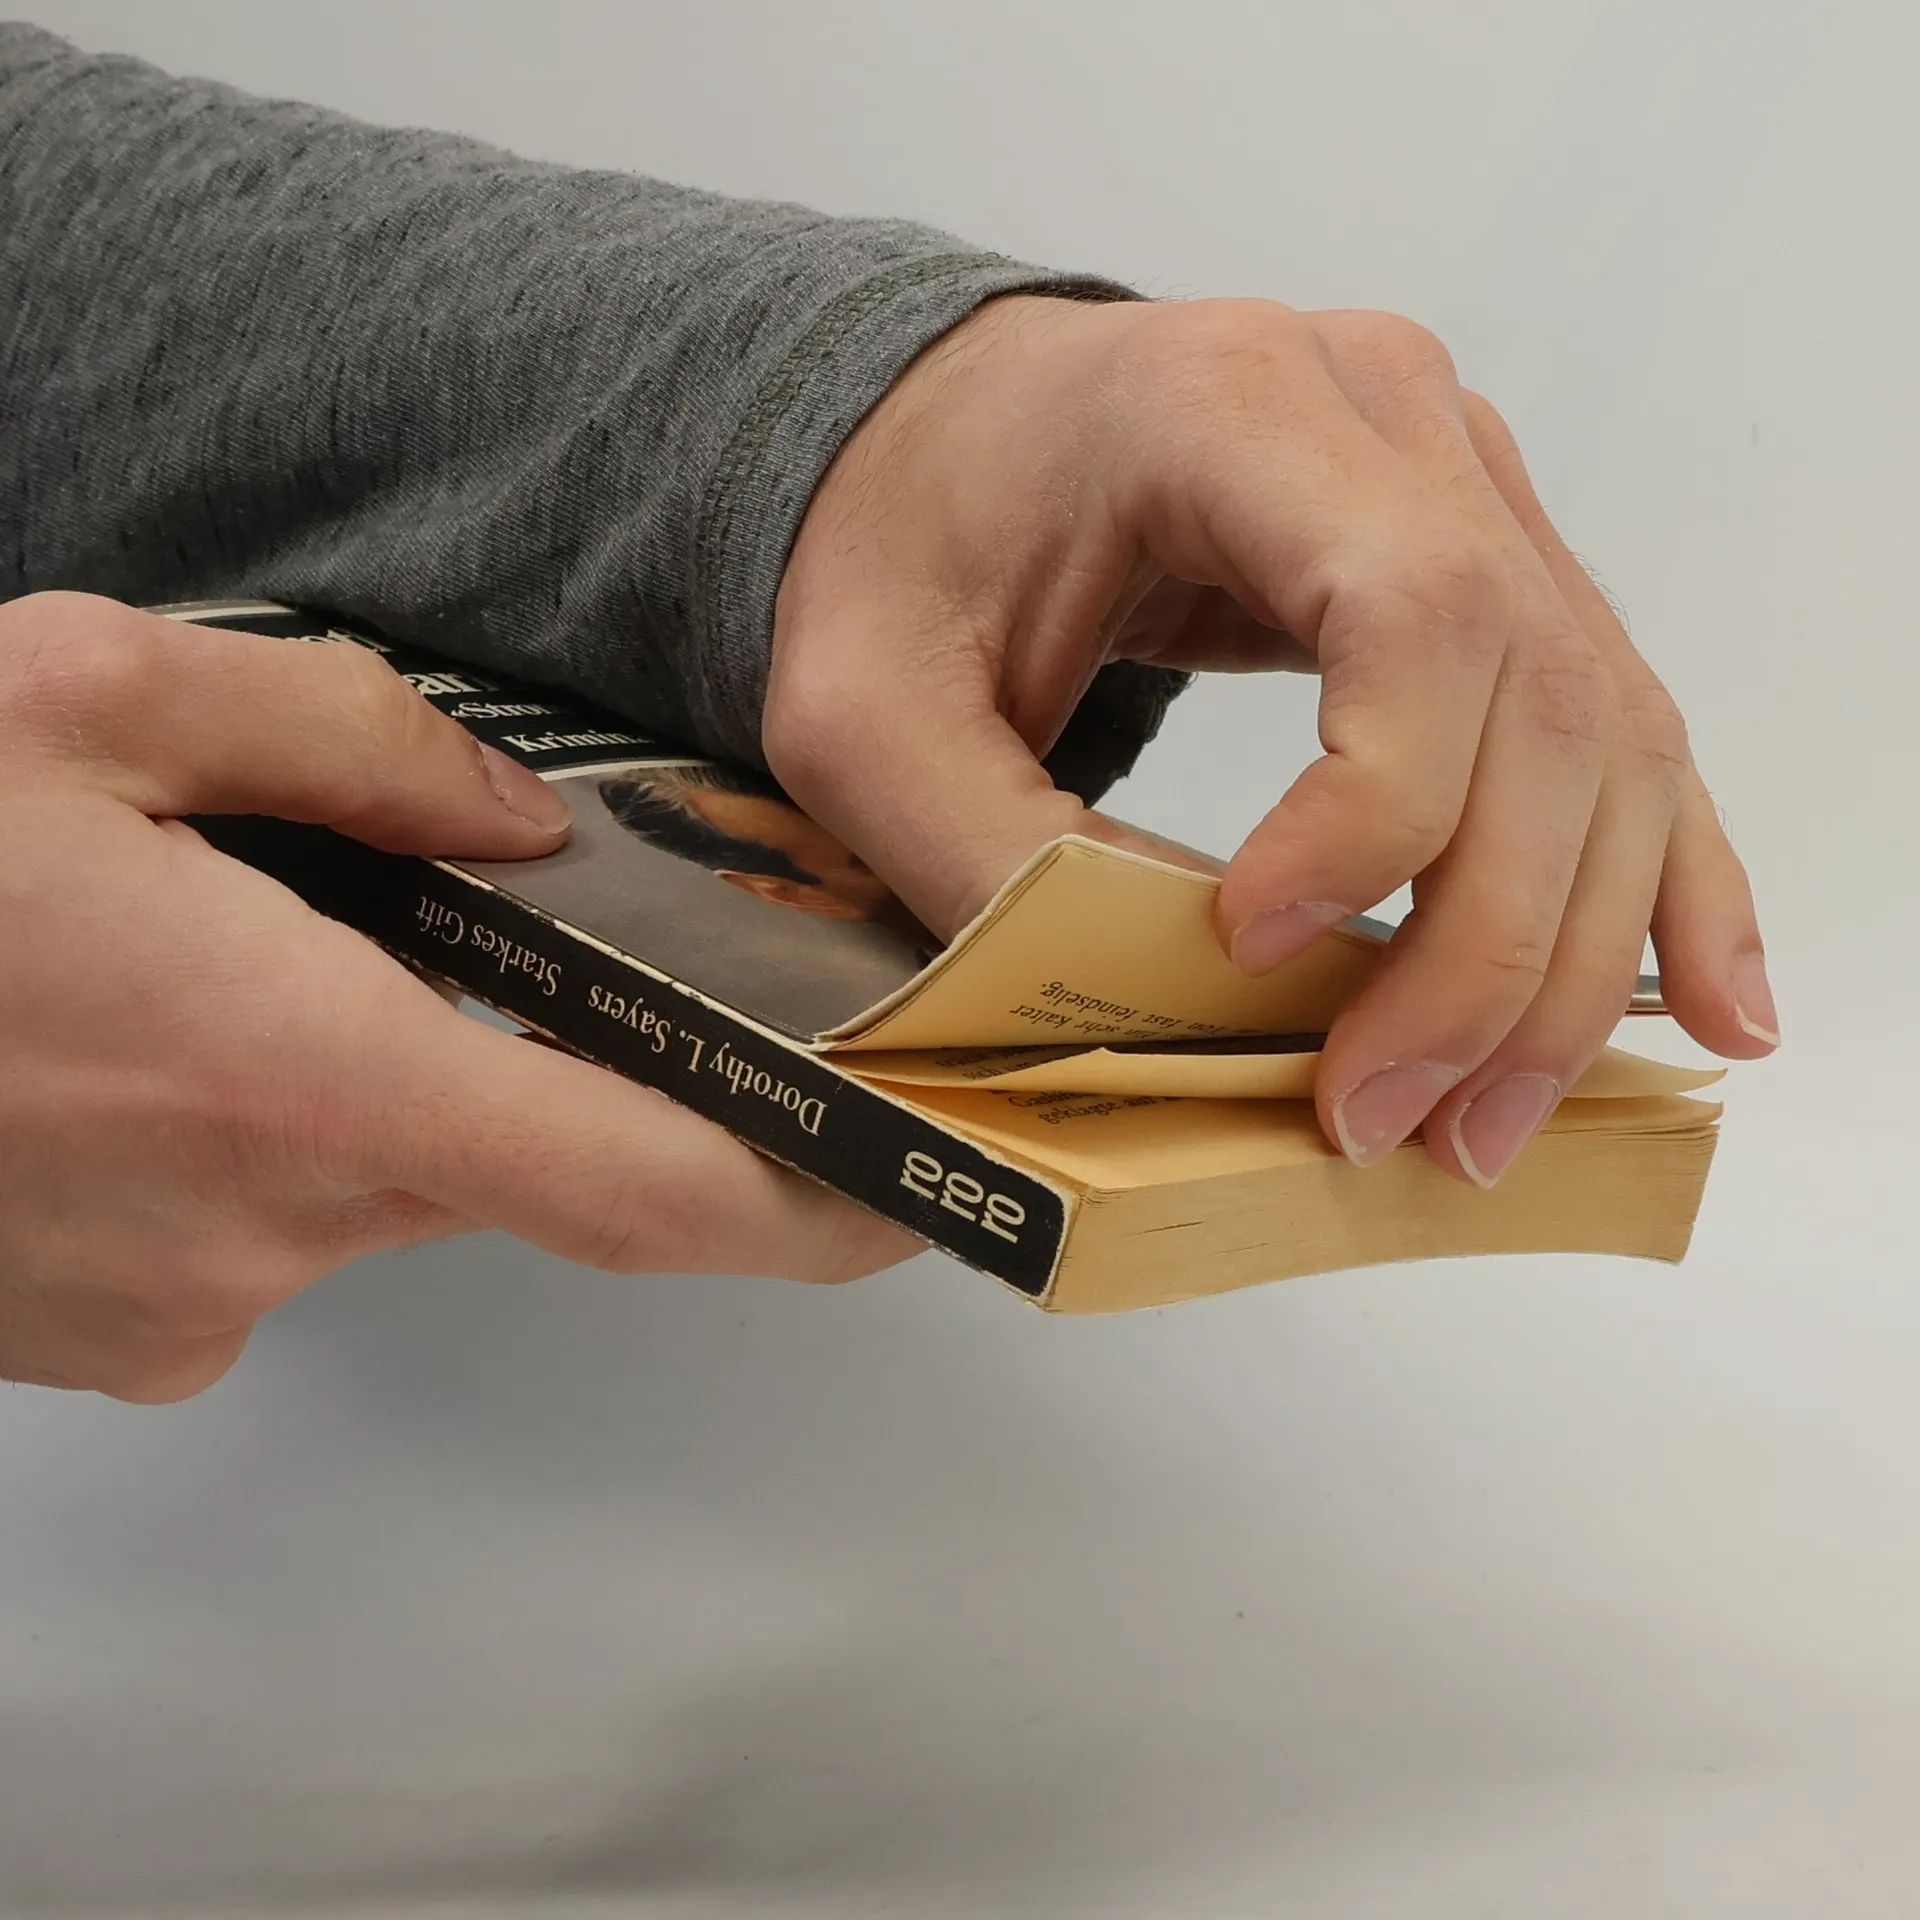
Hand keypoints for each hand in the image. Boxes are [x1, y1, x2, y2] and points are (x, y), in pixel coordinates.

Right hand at [0, 594, 915, 1402]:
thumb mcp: (72, 701)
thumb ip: (335, 734)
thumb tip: (515, 817)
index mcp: (289, 1068)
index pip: (637, 1182)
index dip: (806, 1200)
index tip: (910, 1183)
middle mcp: (260, 1224)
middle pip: (524, 1157)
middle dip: (546, 1057)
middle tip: (520, 947)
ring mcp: (182, 1303)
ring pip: (392, 1184)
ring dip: (387, 1075)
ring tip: (265, 948)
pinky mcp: (117, 1333)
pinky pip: (275, 1228)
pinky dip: (276, 1132)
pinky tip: (173, 1035)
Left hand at [769, 296, 1775, 1186]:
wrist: (941, 441)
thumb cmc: (894, 548)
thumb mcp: (861, 711)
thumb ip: (991, 848)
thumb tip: (1179, 1010)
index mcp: (1235, 403)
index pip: (1411, 611)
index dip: (1374, 813)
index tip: (1251, 948)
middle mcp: (1395, 420)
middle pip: (1543, 699)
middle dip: (1481, 948)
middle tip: (1386, 1117)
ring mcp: (1466, 486)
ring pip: (1608, 737)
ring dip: (1569, 956)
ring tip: (1490, 1122)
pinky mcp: (1487, 567)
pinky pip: (1615, 728)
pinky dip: (1663, 882)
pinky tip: (1704, 1010)